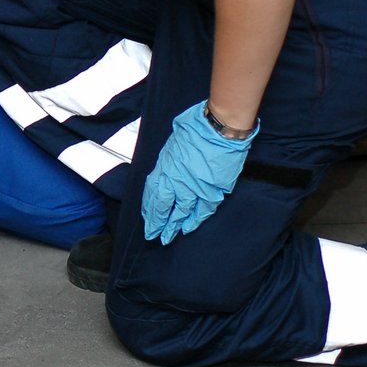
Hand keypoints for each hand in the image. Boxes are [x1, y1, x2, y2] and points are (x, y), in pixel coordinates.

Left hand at [141, 100, 257, 243]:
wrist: (219, 129)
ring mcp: (194, 187)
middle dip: (157, 223)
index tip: (146, 218)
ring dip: (174, 226)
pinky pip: (202, 210)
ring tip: (168, 237)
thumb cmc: (195, 128)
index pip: (152, 194)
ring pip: (181, 212)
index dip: (149, 209)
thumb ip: (168, 160)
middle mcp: (176, 181)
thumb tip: (166, 168)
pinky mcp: (212, 190)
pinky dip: (195, 220)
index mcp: (164, 167)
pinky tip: (189, 227)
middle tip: (153, 235)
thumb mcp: (172, 144)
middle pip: (163, 207)